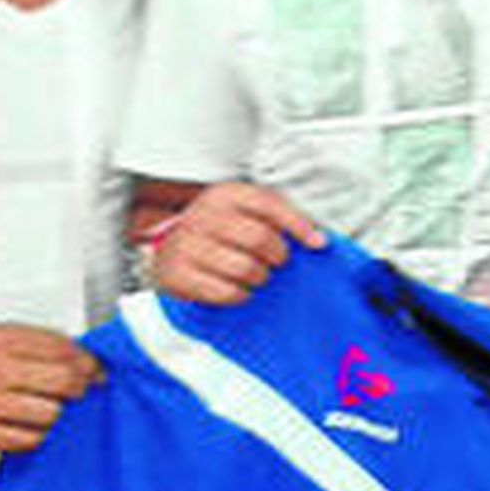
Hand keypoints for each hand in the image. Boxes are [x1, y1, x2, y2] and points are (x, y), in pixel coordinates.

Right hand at [0, 324, 100, 452]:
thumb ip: (33, 341)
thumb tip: (75, 353)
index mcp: (2, 341)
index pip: (63, 349)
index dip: (88, 361)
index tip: (94, 368)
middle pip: (64, 382)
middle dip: (80, 386)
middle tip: (80, 388)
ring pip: (50, 414)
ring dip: (56, 412)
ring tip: (47, 406)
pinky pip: (28, 440)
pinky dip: (37, 434)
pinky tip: (29, 424)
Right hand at [150, 181, 322, 304]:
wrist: (171, 247)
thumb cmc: (220, 230)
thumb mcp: (246, 211)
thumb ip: (282, 218)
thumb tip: (318, 240)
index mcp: (224, 194)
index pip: (268, 203)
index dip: (298, 224)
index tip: (317, 244)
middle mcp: (203, 215)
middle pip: (259, 238)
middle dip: (278, 256)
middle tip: (276, 261)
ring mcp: (187, 244)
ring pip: (245, 268)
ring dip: (260, 277)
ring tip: (257, 274)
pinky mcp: (177, 273)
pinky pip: (225, 292)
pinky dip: (240, 295)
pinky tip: (240, 289)